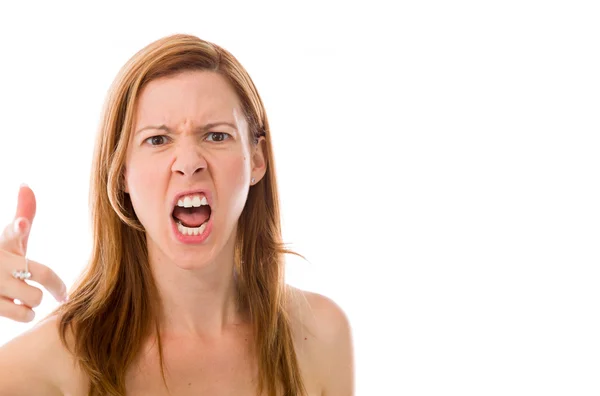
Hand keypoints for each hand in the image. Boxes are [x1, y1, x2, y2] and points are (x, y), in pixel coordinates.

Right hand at [0, 185, 67, 321]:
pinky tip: (19, 309)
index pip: (11, 233)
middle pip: (40, 274)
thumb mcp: (9, 239)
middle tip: (54, 290)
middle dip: (52, 285)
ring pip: (33, 297)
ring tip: (28, 298)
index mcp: (4, 244)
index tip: (23, 224)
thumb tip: (26, 184)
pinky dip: (25, 314)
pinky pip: (21, 314)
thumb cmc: (1, 259)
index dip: (19, 227)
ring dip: (36, 301)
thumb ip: (23, 215)